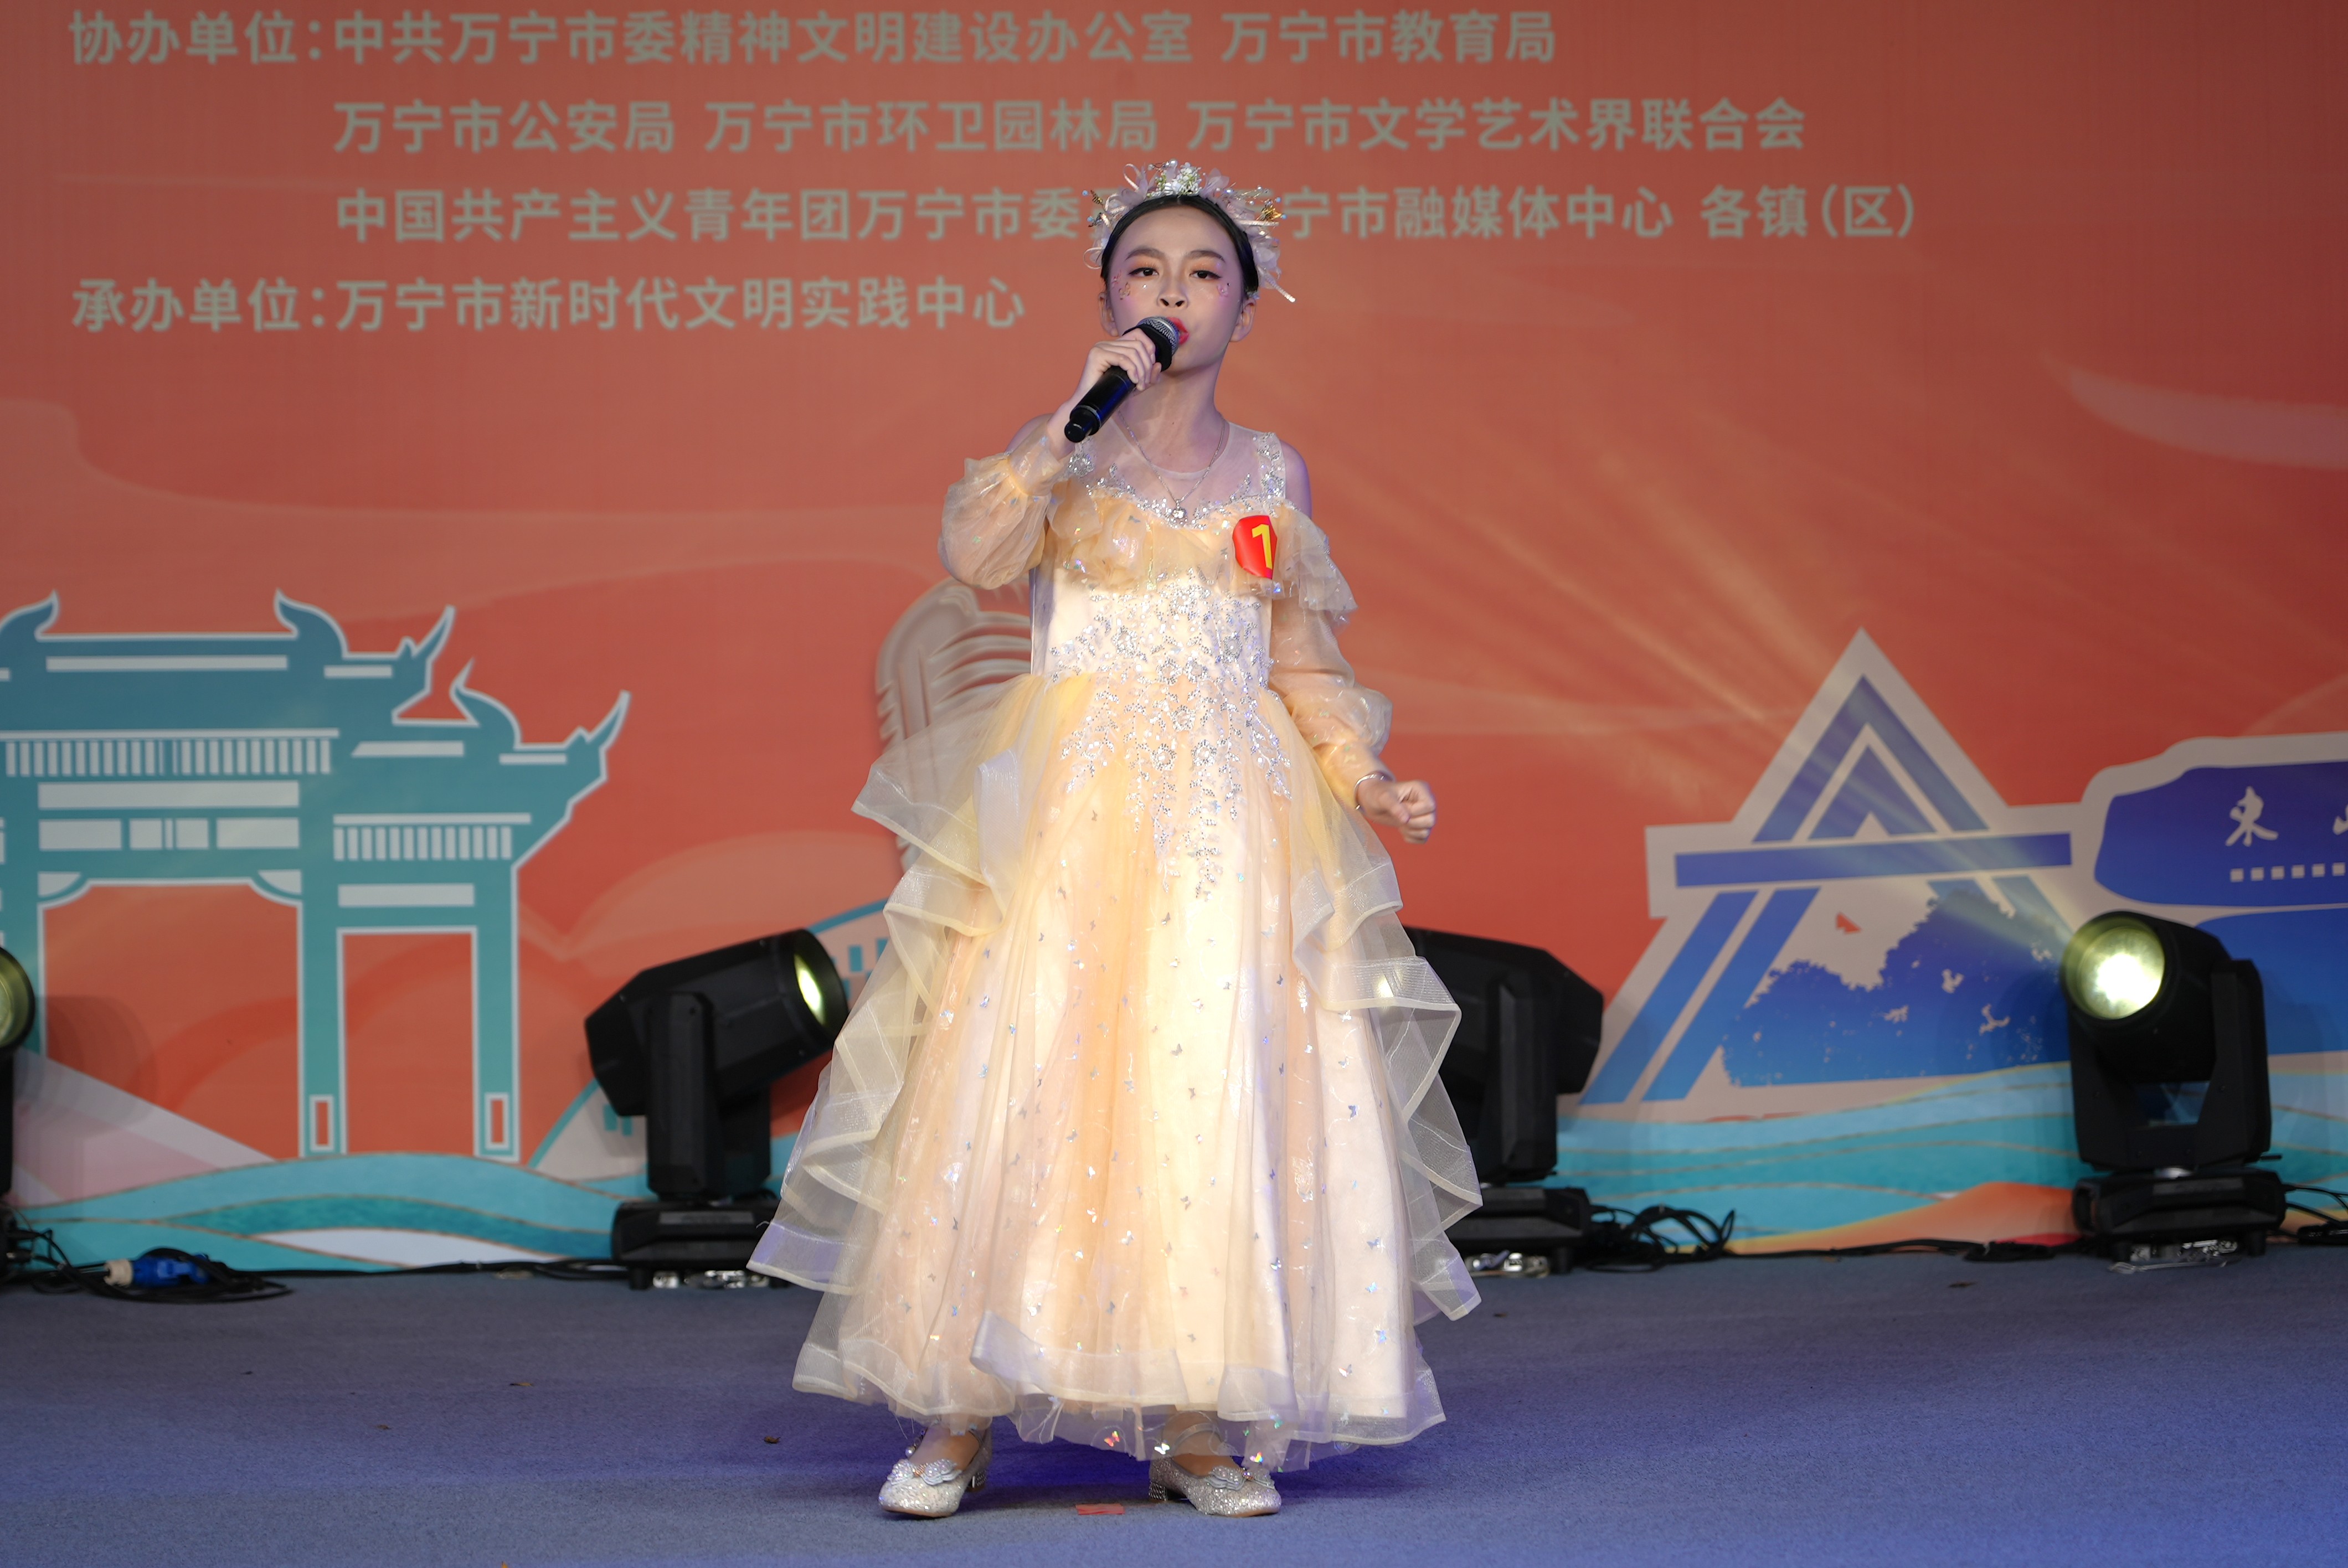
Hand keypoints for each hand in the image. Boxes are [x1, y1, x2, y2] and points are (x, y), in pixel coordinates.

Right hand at [1044, 327, 1165, 455]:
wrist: (1090, 406)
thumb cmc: (1110, 396)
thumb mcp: (1135, 384)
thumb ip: (1148, 376)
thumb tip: (1158, 364)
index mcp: (1115, 346)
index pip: (1138, 335)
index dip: (1150, 348)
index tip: (1150, 368)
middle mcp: (1106, 343)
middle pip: (1138, 345)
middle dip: (1147, 365)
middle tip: (1145, 383)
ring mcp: (1100, 347)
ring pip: (1132, 352)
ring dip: (1141, 370)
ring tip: (1140, 386)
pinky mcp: (1097, 355)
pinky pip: (1123, 358)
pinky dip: (1133, 370)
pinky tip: (1134, 382)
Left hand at [1358, 777, 1435, 842]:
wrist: (1374, 802)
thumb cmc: (1378, 795)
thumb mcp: (1383, 798)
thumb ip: (1394, 807)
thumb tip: (1406, 820)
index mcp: (1421, 789)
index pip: (1429, 806)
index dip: (1414, 811)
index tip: (1401, 807)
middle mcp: (1427, 801)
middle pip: (1431, 820)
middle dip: (1412, 822)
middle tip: (1399, 817)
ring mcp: (1426, 814)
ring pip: (1427, 831)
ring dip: (1410, 831)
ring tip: (1399, 822)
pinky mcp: (1422, 826)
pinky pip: (1422, 839)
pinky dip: (1410, 837)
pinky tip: (1402, 828)